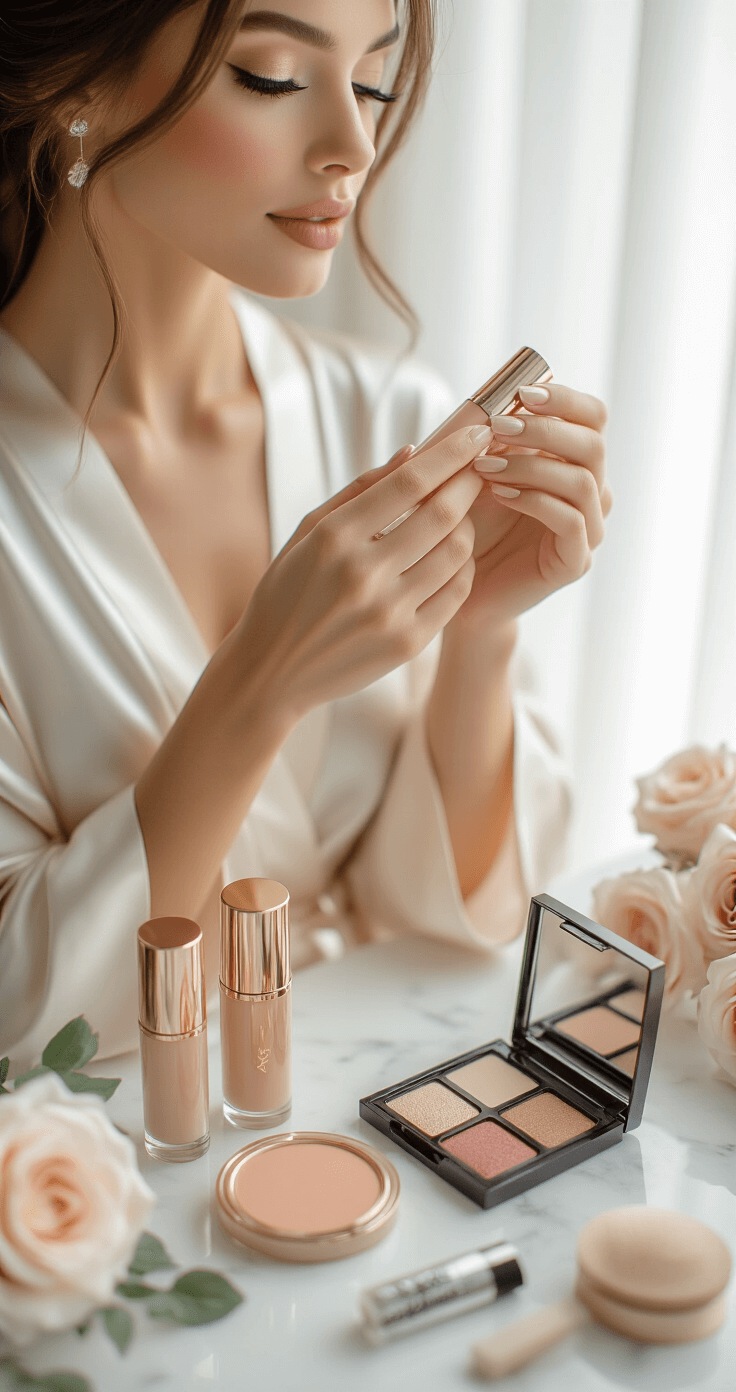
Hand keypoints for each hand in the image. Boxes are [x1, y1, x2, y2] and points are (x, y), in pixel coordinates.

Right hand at [230, 426, 485, 724]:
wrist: (272, 671)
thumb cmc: (287, 593)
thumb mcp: (308, 532)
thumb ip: (360, 489)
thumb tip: (412, 452)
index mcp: (334, 537)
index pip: (410, 482)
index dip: (451, 452)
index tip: (476, 432)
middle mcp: (363, 573)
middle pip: (442, 514)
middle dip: (470, 484)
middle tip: (481, 470)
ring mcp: (388, 612)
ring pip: (457, 553)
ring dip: (467, 527)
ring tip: (459, 518)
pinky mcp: (407, 644)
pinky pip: (457, 594)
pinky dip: (463, 569)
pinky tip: (452, 558)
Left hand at [453, 381, 610, 628]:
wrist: (463, 591)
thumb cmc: (470, 527)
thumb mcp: (478, 473)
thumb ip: (491, 440)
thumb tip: (487, 399)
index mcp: (575, 463)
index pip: (593, 418)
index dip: (565, 399)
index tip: (522, 392)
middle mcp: (592, 493)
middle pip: (593, 443)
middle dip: (544, 428)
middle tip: (499, 427)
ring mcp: (588, 529)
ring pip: (582, 481)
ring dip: (531, 465)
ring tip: (485, 467)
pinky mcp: (575, 561)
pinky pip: (570, 520)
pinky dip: (534, 500)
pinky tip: (499, 494)